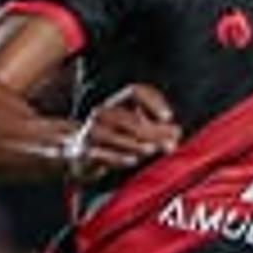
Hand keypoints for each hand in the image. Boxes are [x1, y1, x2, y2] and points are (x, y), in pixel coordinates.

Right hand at [60, 84, 178, 180]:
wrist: (75, 157)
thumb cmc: (110, 142)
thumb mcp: (132, 132)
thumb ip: (154, 129)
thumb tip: (177, 132)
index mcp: (115, 104)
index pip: (135, 91)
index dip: (153, 100)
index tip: (168, 116)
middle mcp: (102, 114)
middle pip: (129, 117)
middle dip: (152, 131)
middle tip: (171, 143)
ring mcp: (90, 134)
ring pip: (114, 135)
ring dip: (136, 143)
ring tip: (153, 149)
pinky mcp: (83, 153)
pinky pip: (101, 154)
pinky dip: (117, 157)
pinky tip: (133, 161)